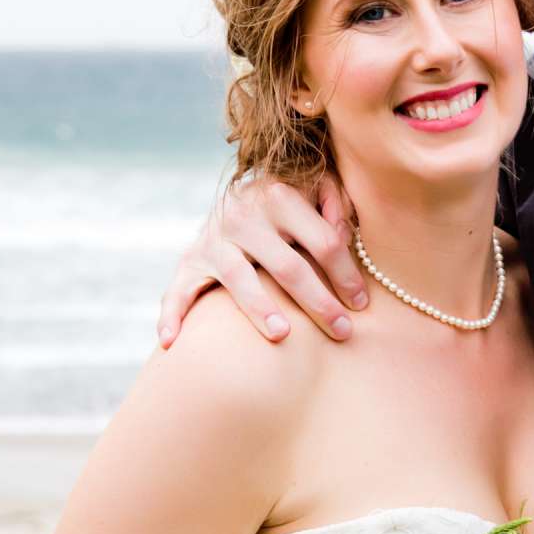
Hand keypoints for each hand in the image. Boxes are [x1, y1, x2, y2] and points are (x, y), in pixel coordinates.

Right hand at [157, 172, 365, 346]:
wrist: (237, 198)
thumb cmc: (291, 205)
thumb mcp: (315, 190)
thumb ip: (335, 202)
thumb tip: (344, 229)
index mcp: (280, 196)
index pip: (323, 242)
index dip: (347, 274)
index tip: (361, 304)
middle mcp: (243, 215)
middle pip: (288, 266)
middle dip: (318, 303)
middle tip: (342, 331)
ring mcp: (214, 240)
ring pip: (240, 280)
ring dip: (261, 308)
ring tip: (283, 334)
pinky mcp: (190, 261)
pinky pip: (178, 290)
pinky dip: (171, 315)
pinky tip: (171, 343)